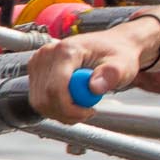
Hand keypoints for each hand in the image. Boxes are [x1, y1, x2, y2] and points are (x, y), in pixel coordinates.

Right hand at [25, 23, 155, 122]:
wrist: (113, 46)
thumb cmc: (118, 53)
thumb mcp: (123, 64)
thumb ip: (112, 74)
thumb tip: (94, 87)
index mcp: (66, 50)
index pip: (56, 88)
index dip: (69, 107)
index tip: (89, 111)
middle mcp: (47, 54)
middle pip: (44, 98)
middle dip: (66, 112)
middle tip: (87, 112)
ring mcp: (39, 63)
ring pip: (40, 102)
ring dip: (61, 112)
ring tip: (82, 106)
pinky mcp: (37, 73)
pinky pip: (40, 100)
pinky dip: (55, 108)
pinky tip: (72, 103)